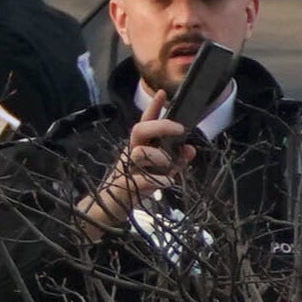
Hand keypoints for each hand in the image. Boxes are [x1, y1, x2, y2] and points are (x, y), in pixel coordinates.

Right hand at [84, 114, 190, 229]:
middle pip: (140, 130)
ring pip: (140, 152)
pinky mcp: (125, 186)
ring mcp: (126, 169)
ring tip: (171, 169)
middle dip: (161, 126)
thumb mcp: (159, 172)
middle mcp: (130, 153)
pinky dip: (159, 179)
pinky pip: (143, 179)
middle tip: (180, 129)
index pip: (144, 123)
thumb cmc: (134, 187)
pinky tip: (169, 181)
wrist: (109, 208)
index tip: (163, 93)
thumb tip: (191, 149)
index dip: (153, 108)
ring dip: (160, 157)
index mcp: (137, 147)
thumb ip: (175, 161)